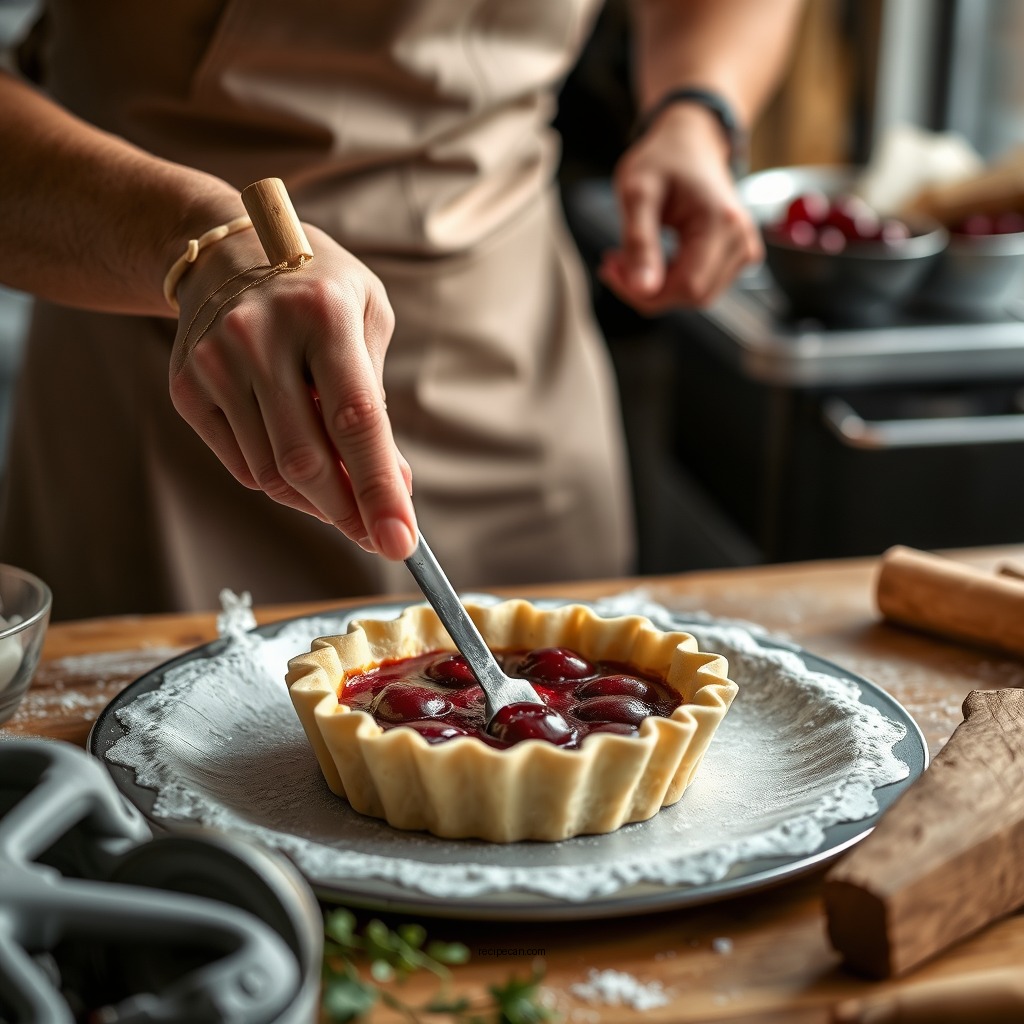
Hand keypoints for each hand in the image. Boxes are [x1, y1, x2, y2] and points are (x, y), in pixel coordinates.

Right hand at [168, 223, 416, 559]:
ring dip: (317, 500)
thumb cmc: (319, 290)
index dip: (380, 489)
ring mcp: (214, 363)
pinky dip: (280, 482)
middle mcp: (259, 337)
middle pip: (306, 461)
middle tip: (377, 535)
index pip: (355, 421)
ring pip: (271, 474)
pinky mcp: (186, 387)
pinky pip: (243, 465)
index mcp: (322, 313)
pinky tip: (299, 461)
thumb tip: (395, 487)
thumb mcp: (368, 320)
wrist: (227, 251)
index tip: (402, 543)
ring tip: (343, 490)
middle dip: (348, 512)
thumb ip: (377, 403)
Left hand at [599, 103, 761, 312]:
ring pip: (696, 296)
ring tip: (628, 257)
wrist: (691, 141)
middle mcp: (741, 239)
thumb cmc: (663, 159)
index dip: (646, 293)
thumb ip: (639, 242)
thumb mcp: (638, 193)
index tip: (612, 271)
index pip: (687, 288)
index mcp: (721, 222)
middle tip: (615, 262)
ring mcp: (744, 249)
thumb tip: (641, 290)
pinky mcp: (737, 256)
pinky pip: (702, 286)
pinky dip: (672, 281)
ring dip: (658, 288)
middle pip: (693, 296)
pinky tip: (651, 259)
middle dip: (649, 290)